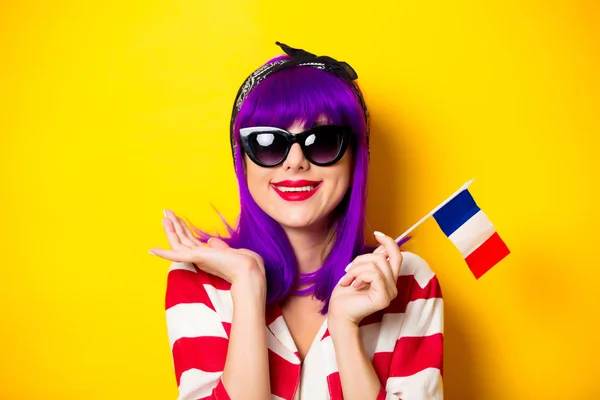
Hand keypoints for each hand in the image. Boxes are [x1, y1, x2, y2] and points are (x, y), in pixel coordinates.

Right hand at [149, 209, 265, 284]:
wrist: (249, 271)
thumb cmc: (245, 264)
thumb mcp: (231, 251)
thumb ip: (219, 246)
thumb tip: (210, 241)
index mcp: (208, 255)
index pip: (191, 241)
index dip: (183, 229)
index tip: (177, 218)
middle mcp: (200, 258)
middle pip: (182, 239)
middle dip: (174, 225)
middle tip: (165, 212)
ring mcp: (197, 259)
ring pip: (178, 242)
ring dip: (170, 230)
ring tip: (164, 216)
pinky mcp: (196, 258)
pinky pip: (176, 255)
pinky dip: (163, 253)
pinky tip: (152, 249)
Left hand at [328, 231, 402, 325]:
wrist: (338, 312)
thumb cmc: (345, 293)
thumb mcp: (358, 271)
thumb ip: (371, 261)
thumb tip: (382, 245)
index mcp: (388, 279)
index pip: (396, 255)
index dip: (389, 242)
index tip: (377, 233)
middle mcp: (392, 286)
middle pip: (383, 257)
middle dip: (361, 259)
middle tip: (348, 270)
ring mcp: (390, 293)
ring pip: (376, 264)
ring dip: (356, 269)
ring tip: (347, 279)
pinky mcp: (384, 298)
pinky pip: (374, 275)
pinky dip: (359, 276)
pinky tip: (353, 285)